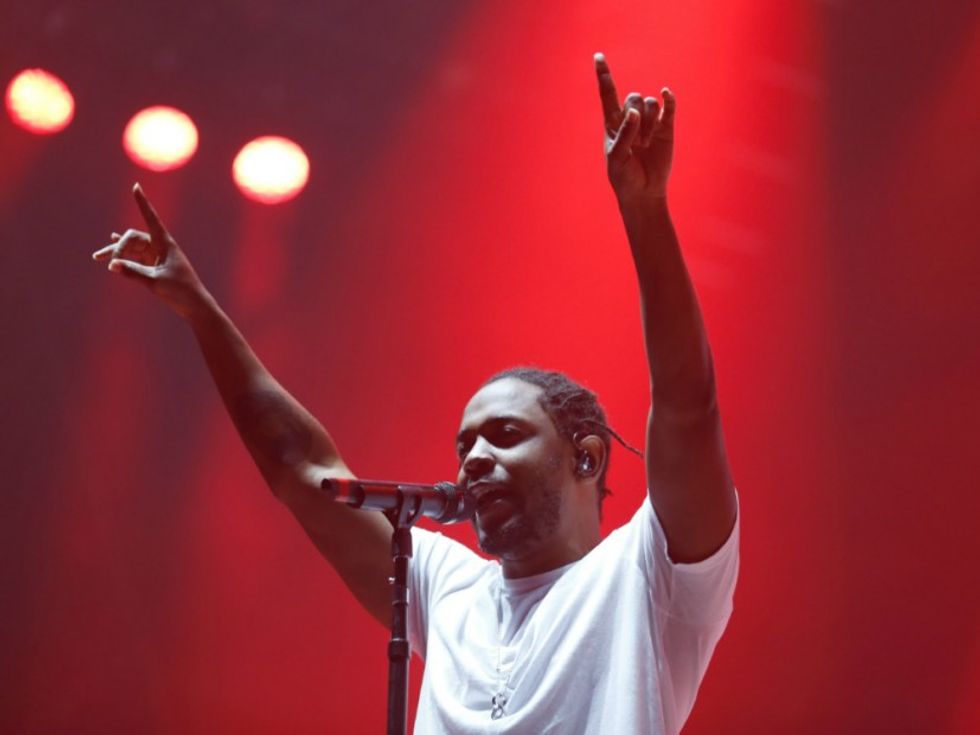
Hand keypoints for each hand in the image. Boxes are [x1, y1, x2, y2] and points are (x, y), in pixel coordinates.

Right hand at [92, 184, 208, 317]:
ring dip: (117, 252)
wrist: (195, 306)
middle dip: (119, 247)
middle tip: (106, 262)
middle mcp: (161, 246)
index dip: (142, 202)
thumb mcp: (155, 282)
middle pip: (133, 238)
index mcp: (165, 243)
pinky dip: (124, 255)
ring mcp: (158, 255)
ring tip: (97, 257)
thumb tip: (112, 265)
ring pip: (132, 248)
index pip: (151, 218)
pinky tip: (113, 247)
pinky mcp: (155, 265)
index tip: (136, 186)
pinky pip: (136, 256)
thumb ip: (133, 272)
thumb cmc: (180, 292)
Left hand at [594, 52, 674, 202]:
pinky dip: (669, 99)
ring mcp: (649, 122)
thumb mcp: (617, 158)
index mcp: (612, 123)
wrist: (644, 192)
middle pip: (633, 98)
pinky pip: (669, 107)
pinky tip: (667, 94)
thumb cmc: (624, 177)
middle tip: (637, 143)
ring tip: (647, 144)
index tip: (598, 56)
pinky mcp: (666, 128)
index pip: (607, 94)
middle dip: (636, 117)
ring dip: (649, 122)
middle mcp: (631, 119)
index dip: (604, 75)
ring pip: (650, 103)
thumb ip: (625, 133)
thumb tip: (635, 111)